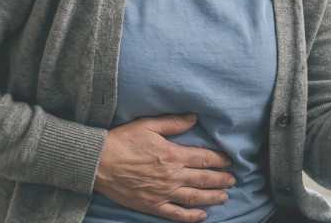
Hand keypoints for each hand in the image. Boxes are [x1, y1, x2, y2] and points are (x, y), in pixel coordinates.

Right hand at [94, 114, 234, 222]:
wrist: (98, 163)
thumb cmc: (122, 141)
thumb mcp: (148, 125)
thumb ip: (173, 122)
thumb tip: (194, 117)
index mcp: (173, 154)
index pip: (204, 158)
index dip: (219, 160)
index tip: (229, 161)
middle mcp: (172, 175)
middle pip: (204, 179)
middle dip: (221, 179)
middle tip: (233, 180)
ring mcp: (163, 192)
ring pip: (195, 197)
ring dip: (213, 197)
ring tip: (225, 196)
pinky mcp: (152, 205)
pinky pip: (176, 214)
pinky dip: (191, 216)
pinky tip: (203, 215)